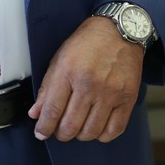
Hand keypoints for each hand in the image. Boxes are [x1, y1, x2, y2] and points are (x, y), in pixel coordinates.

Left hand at [28, 16, 144, 141]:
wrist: (121, 29)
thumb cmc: (89, 42)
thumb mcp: (60, 59)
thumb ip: (47, 88)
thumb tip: (36, 114)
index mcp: (68, 72)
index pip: (51, 111)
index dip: (43, 128)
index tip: (41, 133)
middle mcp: (89, 84)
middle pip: (70, 126)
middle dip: (61, 134)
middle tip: (61, 130)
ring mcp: (111, 92)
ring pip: (91, 131)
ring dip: (81, 135)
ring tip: (80, 127)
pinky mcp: (128, 96)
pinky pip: (115, 129)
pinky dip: (103, 135)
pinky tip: (98, 127)